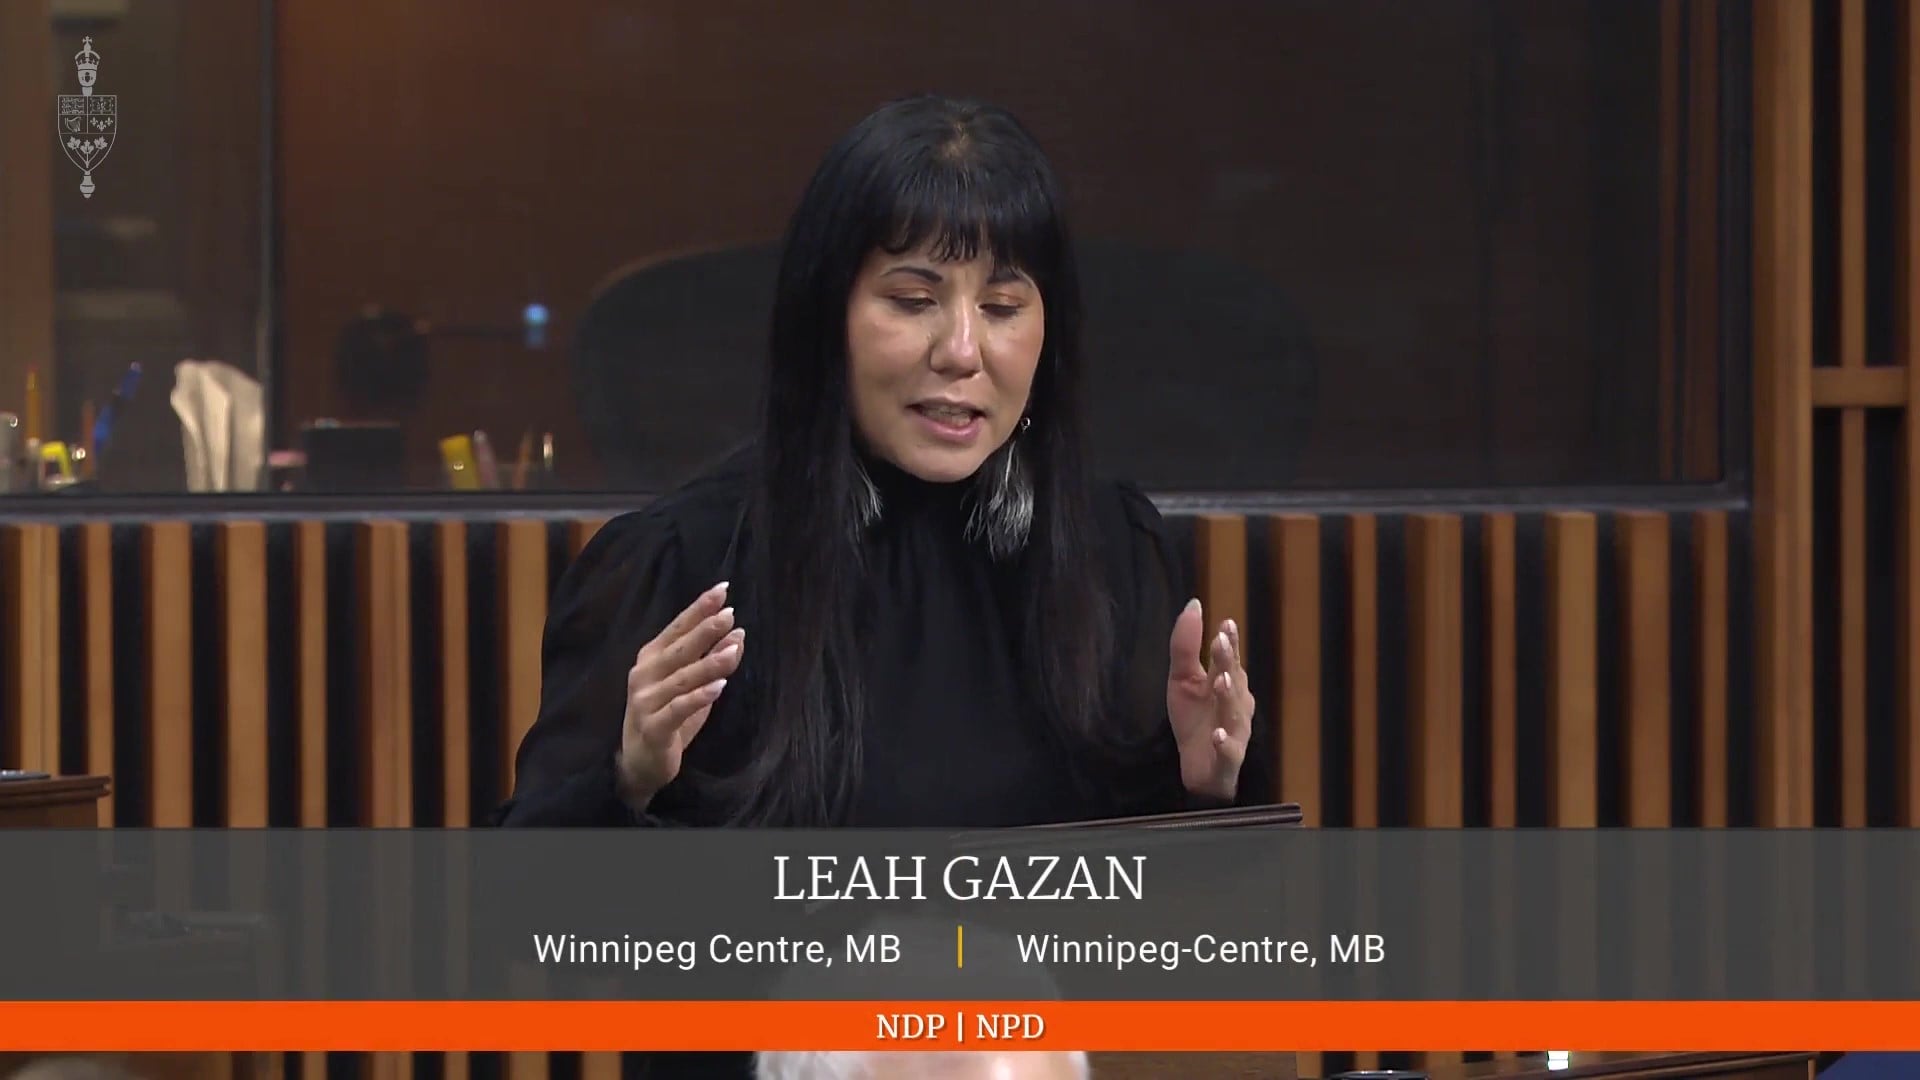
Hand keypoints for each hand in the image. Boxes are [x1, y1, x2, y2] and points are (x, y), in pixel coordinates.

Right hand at [616, 581, 744, 809]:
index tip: (722, 590)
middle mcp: (645, 675)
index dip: (698, 609)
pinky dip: (698, 697)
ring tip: (733, 648)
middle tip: (729, 614)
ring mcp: (646, 702)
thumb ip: (711, 659)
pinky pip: (678, 709)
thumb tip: (738, 633)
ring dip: (709, 663)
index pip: (677, 628)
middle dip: (704, 630)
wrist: (640, 763)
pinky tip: (719, 686)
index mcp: (652, 658)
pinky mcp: (653, 728)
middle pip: (679, 649)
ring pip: (681, 678)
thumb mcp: (692, 685)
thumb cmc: (667, 717)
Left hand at [1166, 598, 1253, 800]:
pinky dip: (1225, 744)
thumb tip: (1194, 604)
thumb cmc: (1195, 720)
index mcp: (1228, 683)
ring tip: (1220, 681)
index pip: (1229, 659)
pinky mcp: (1227, 759)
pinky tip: (1217, 735)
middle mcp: (1237, 705)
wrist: (1197, 768)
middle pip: (1234, 681)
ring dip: (1229, 697)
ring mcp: (1235, 733)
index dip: (1228, 643)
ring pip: (1235, 714)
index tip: (1225, 624)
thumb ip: (1186, 646)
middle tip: (1221, 642)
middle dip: (1228, 662)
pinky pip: (1229, 751)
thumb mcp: (1183, 679)